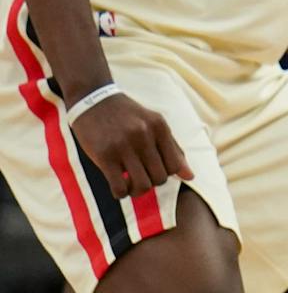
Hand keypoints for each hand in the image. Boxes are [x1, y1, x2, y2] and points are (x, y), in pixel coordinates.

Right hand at [71, 93, 190, 199]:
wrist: (92, 98)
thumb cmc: (126, 115)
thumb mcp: (154, 124)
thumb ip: (173, 149)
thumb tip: (190, 176)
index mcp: (159, 127)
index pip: (174, 165)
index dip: (166, 174)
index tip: (153, 170)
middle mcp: (144, 136)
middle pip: (160, 178)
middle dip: (151, 182)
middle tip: (139, 176)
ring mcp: (124, 146)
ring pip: (143, 185)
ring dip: (137, 191)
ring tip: (129, 183)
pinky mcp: (104, 155)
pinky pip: (119, 187)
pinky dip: (121, 193)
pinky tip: (117, 185)